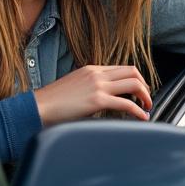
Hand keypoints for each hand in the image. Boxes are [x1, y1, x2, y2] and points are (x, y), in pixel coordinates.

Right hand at [34, 65, 151, 125]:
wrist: (37, 107)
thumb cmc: (53, 102)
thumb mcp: (75, 86)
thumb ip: (91, 86)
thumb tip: (105, 97)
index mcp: (92, 69)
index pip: (122, 68)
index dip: (135, 79)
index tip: (139, 91)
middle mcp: (97, 74)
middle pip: (133, 72)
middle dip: (144, 85)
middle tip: (146, 99)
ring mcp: (98, 85)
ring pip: (134, 84)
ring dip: (145, 96)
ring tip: (147, 107)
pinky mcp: (97, 100)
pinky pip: (127, 103)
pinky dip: (138, 110)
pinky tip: (141, 117)